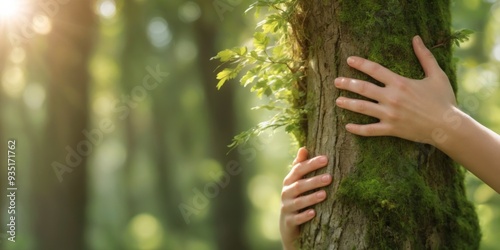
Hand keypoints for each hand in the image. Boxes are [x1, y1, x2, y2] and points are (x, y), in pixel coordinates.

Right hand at [280, 147, 331, 249]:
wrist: (288, 225)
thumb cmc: (296, 198)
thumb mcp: (297, 182)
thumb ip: (300, 166)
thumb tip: (303, 148)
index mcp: (289, 181)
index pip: (298, 169)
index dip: (311, 164)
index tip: (326, 159)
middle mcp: (286, 193)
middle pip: (299, 185)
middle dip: (314, 181)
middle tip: (330, 177)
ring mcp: (286, 207)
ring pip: (298, 202)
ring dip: (311, 198)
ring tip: (324, 194)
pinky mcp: (288, 222)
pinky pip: (296, 218)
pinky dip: (304, 215)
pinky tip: (314, 213)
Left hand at [335, 35, 456, 143]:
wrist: (448, 126)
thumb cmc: (444, 100)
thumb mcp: (436, 75)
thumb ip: (424, 56)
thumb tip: (416, 38)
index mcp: (400, 83)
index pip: (375, 70)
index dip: (360, 64)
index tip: (349, 60)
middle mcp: (392, 98)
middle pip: (363, 88)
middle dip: (347, 83)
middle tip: (336, 81)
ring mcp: (390, 114)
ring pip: (363, 108)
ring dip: (348, 103)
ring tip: (338, 100)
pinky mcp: (391, 129)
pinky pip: (370, 130)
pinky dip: (358, 129)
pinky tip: (348, 126)